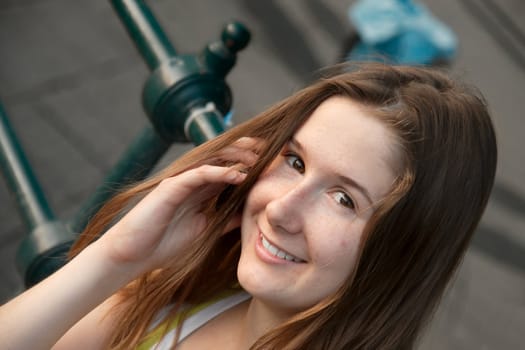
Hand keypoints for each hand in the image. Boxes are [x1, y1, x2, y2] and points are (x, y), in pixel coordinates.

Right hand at [98, 138, 261, 272]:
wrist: (134, 256)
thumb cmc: (165, 244)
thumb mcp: (204, 230)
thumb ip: (225, 219)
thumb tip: (247, 215)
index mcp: (201, 190)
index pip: (229, 168)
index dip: (250, 162)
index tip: (273, 162)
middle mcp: (192, 180)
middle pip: (223, 157)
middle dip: (247, 151)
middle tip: (271, 150)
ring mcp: (181, 181)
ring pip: (212, 159)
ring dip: (237, 157)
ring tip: (258, 158)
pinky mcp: (171, 187)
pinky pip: (199, 174)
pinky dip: (219, 172)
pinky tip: (238, 176)